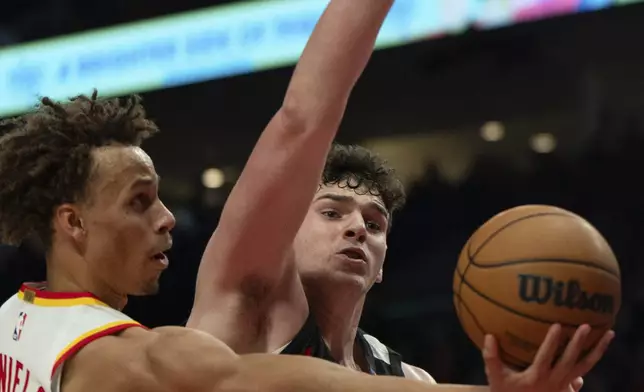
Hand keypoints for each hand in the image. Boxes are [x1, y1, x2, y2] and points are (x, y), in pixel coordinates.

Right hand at [482, 324, 613, 391]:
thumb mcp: (495, 378)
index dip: (552, 342)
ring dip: (597, 351)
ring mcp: (565, 388)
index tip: (558, 325)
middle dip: (579, 343)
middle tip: (586, 326)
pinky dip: (589, 364)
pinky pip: (582, 376)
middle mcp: (554, 382)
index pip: (546, 357)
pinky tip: (593, 353)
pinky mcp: (568, 391)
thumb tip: (489, 336)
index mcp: (537, 377)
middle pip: (571, 361)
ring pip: (585, 367)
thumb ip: (491, 358)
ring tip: (608, 334)